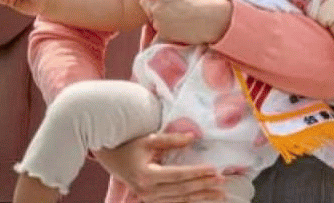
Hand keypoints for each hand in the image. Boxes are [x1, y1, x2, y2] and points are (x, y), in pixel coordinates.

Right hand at [93, 132, 223, 201]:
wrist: (111, 158)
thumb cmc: (130, 147)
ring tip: (219, 193)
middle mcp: (147, 190)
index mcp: (146, 175)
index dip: (197, 173)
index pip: (178, 175)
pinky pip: (173, 202)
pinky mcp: (151, 200)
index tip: (214, 169)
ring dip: (201, 196)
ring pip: (179, 199)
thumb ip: (171, 139)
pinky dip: (190, 201)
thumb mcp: (149, 140)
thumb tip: (193, 137)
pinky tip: (203, 198)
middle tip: (222, 181)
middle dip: (204, 185)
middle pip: (181, 189)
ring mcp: (148, 198)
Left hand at [144, 0, 231, 44]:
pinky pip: (163, 31)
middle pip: (151, 6)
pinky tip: (182, 25)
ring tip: (179, 17)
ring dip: (163, 18)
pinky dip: (170, 29)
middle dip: (160, 5)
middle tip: (176, 6)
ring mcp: (159, 23)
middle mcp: (156, 7)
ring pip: (156, 19)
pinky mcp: (166, 36)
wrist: (219, 20)